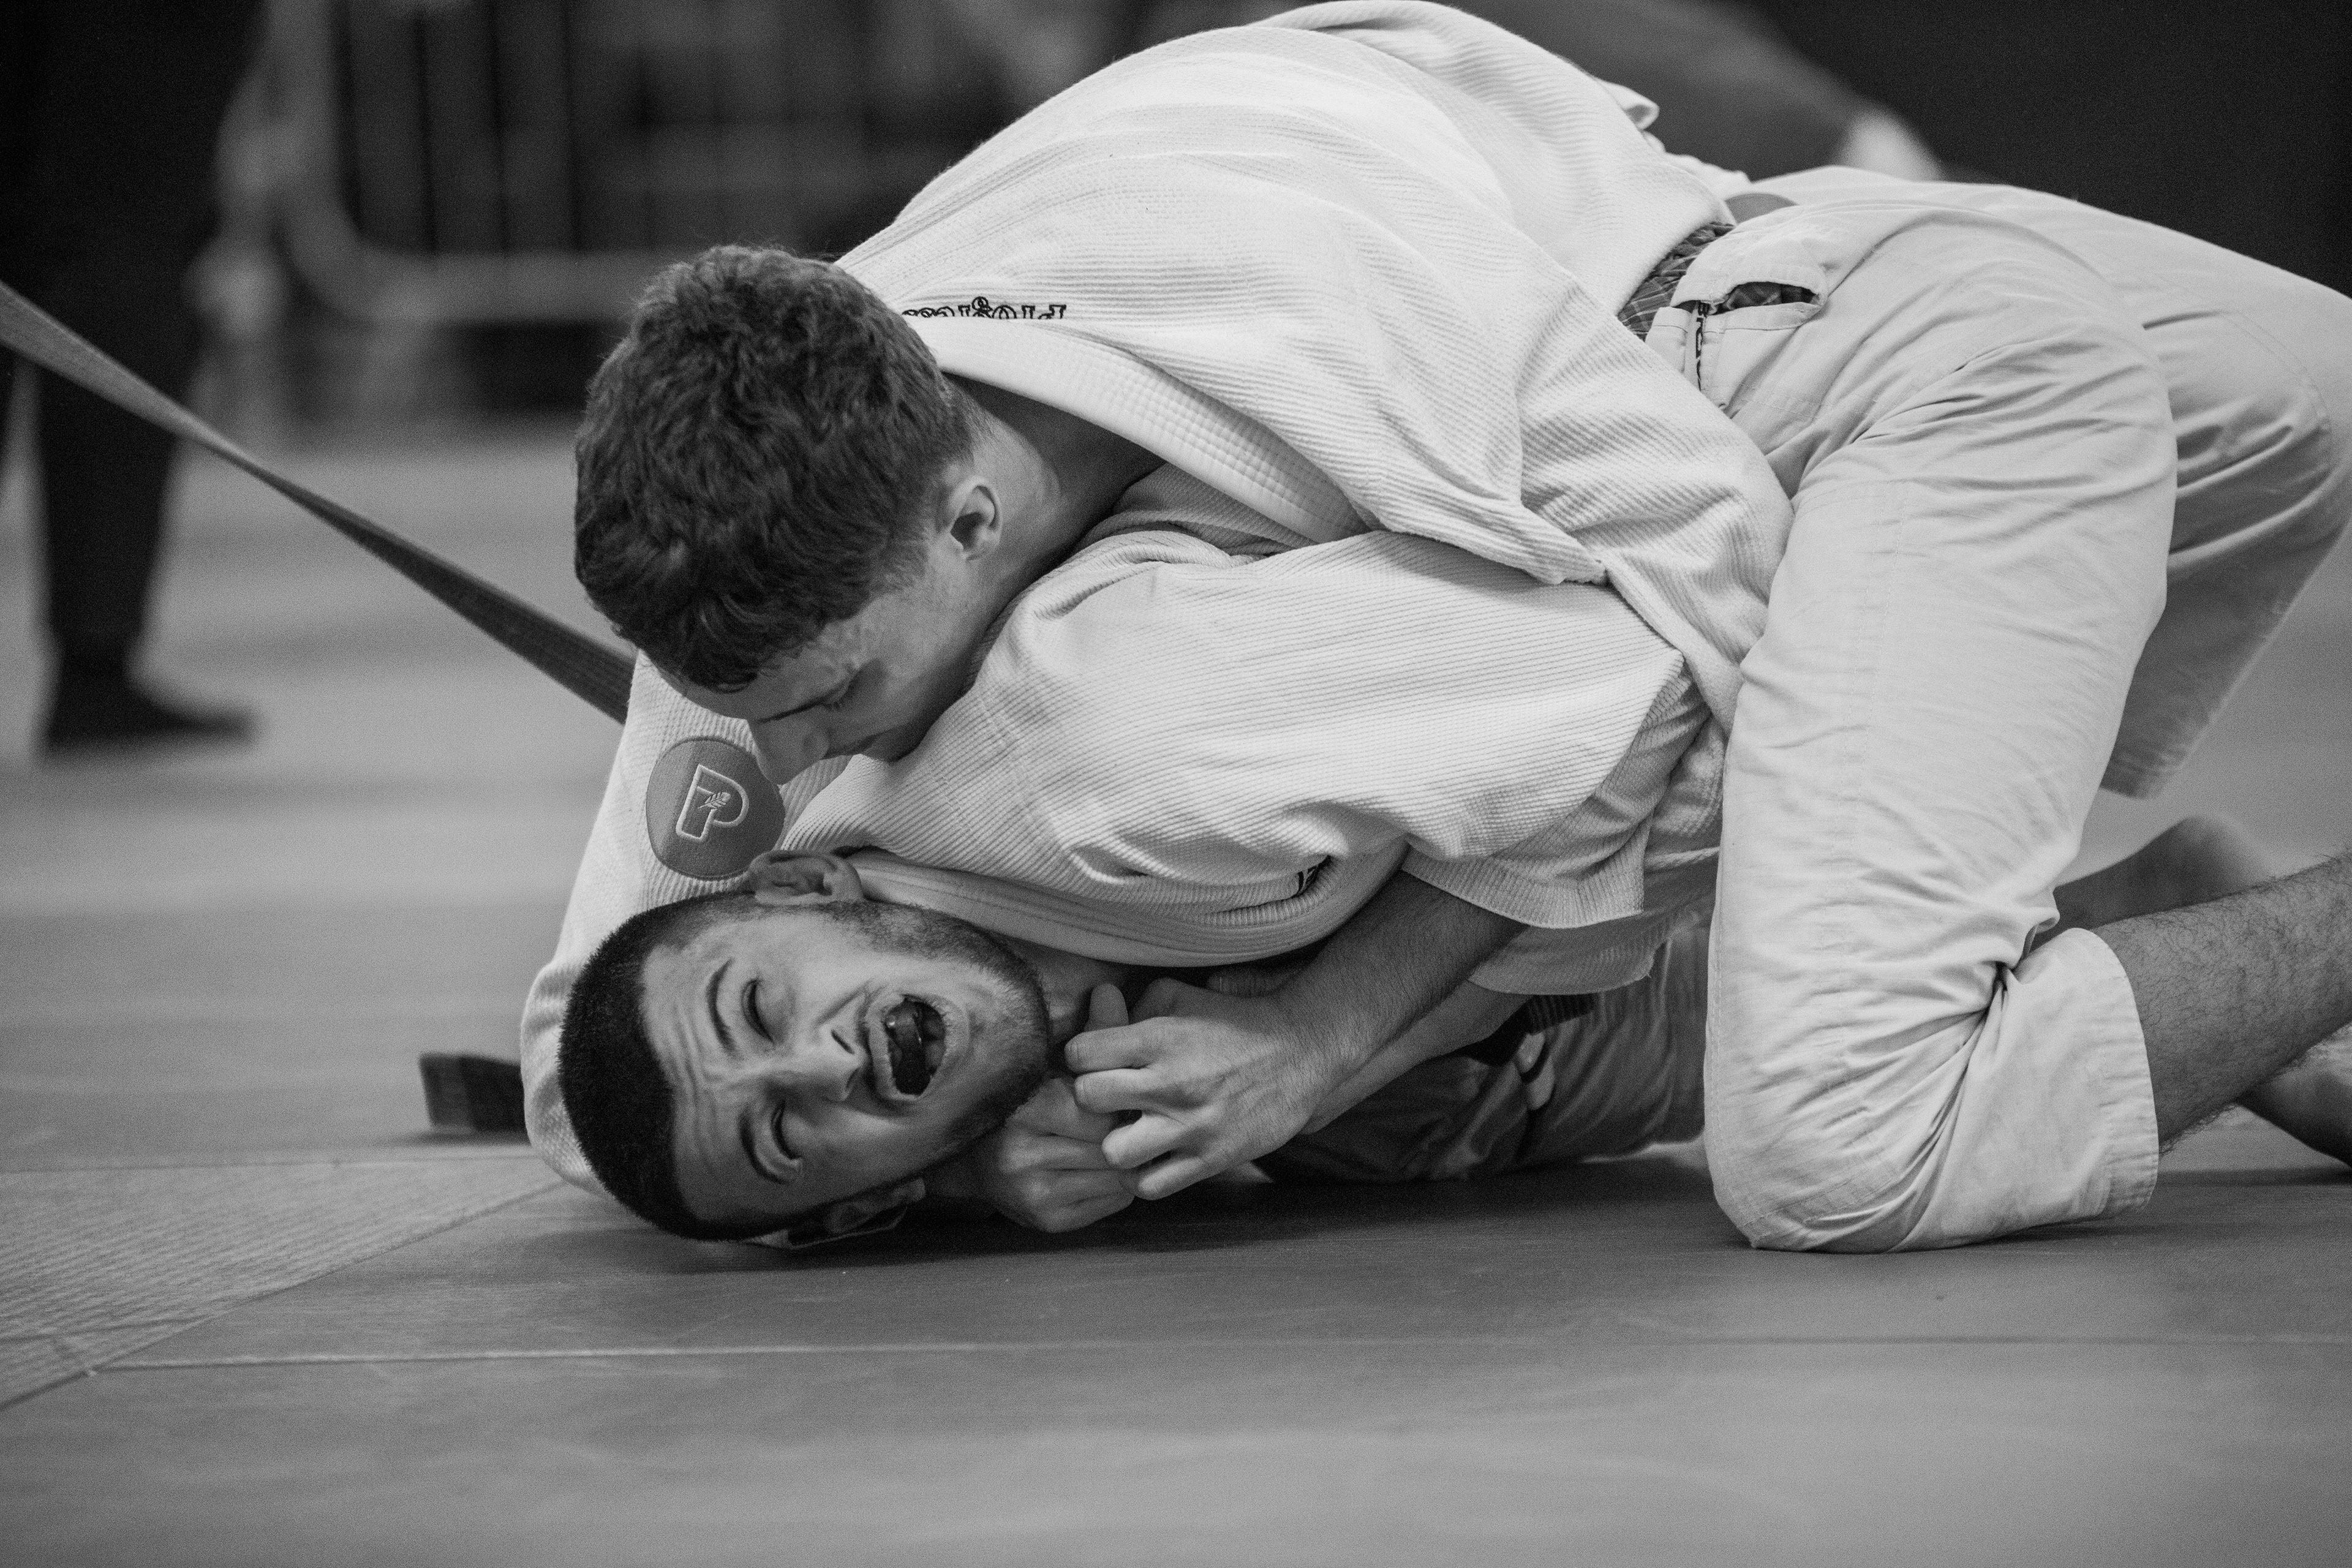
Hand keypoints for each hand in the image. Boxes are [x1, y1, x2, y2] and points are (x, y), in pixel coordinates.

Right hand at [968, 988, 1138, 1232]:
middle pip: (1108, 1144)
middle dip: (1124, 1134)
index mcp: (1026, 1108)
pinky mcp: (1047, 1221)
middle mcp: (1022, 1154)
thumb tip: (1110, 990)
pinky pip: (1109, 1203)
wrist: (977, 1160)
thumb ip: (1091, 1033)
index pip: (1099, 1110)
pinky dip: (1117, 1188)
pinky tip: (1106, 1172)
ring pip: (1113, 1176)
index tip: (1121, 1099)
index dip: (1117, 1104)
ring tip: (1120, 1146)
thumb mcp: (1056, 1063)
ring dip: (1124, 1162)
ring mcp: (1033, 1193)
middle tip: (1130, 1125)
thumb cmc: (1027, 1104)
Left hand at [1067, 977, 1354, 1198]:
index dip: (1081, 1057)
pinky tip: (1152, 1157)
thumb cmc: (1231, 1021)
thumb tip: (1094, 1009)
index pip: (1079, 1054)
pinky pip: (1150, 1187)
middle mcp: (1171, 1083)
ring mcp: (1192, 1127)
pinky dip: (1143, 1176)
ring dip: (1115, 1144)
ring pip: (1114, 1153)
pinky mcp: (1211, 1159)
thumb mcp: (1181, 996)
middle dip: (1092, 1097)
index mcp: (1159, 1038)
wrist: (1300, 1052)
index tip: (1096, 1059)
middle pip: (1088, 1099)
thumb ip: (1132, 1006)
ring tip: (1129, 1132)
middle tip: (1109, 1098)